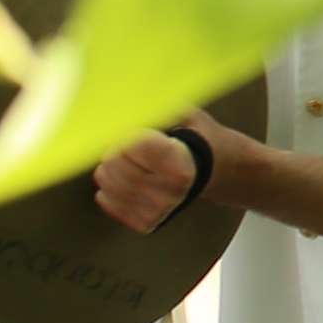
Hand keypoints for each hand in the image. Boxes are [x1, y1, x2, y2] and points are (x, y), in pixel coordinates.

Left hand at [89, 117, 236, 232]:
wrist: (217, 171)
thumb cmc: (198, 138)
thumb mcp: (188, 115)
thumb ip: (159, 106)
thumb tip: (126, 99)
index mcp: (182, 166)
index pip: (129, 142)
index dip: (129, 130)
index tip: (140, 127)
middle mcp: (170, 193)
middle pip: (112, 160)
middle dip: (117, 146)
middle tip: (132, 143)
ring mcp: (157, 211)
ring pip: (105, 179)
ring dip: (111, 164)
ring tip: (129, 159)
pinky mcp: (145, 223)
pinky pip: (105, 200)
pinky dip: (109, 186)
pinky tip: (124, 178)